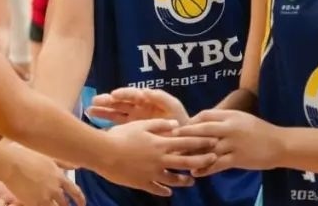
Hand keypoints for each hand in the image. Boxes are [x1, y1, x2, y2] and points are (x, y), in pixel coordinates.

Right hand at [1, 144, 85, 205]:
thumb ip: (63, 163)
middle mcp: (54, 188)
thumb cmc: (27, 157)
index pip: (75, 191)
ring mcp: (45, 196)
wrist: (12, 164)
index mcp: (59, 176)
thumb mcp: (48, 157)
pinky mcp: (34, 203)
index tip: (83, 204)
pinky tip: (40, 205)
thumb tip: (77, 166)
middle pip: (65, 203)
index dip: (80, 199)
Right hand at [87, 88, 188, 125]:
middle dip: (108, 101)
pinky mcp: (130, 129)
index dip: (124, 94)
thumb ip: (161, 98)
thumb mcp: (173, 107)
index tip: (114, 95)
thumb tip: (145, 91)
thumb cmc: (180, 120)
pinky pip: (116, 125)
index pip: (133, 94)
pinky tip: (94, 122)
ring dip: (103, 110)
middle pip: (120, 102)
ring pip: (115, 112)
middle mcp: (137, 107)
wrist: (183, 140)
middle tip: (95, 101)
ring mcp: (133, 119)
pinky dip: (106, 123)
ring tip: (90, 110)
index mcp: (147, 100)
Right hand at [96, 119, 216, 195]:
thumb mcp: (141, 126)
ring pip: (173, 179)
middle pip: (185, 162)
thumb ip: (159, 125)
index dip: (200, 142)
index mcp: (160, 144)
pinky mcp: (142, 183)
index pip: (185, 143)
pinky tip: (168, 193)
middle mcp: (159, 160)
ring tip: (192, 181)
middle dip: (201, 161)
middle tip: (213, 160)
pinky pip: (156, 189)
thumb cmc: (121, 135)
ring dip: (184, 180)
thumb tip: (176, 126)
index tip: (213, 142)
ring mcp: (151, 174)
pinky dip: (163, 191)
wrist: (104, 153)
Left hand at [174, 109, 283, 175]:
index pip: (205, 115)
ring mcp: (234, 144)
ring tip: (178, 159)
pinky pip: (218, 164)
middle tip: (171, 138)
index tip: (179, 127)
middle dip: (186, 133)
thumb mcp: (241, 119)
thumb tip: (204, 123)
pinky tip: (195, 172)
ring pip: (208, 148)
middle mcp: (230, 128)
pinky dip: (205, 169)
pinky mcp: (238, 158)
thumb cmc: (258, 131)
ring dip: (192, 154)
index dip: (191, 121)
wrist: (279, 144)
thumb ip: (224, 120)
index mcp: (230, 116)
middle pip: (203, 129)